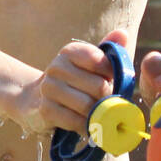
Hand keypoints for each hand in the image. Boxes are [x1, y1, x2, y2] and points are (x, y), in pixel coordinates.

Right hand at [14, 29, 131, 135]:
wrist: (37, 100)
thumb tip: (122, 33)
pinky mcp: (45, 110)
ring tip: (99, 115)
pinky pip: (76, 121)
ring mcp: (49, 88)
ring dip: (98, 115)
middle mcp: (57, 67)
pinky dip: (86, 126)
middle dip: (108, 99)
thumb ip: (109, 50)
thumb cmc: (75, 82)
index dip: (112, 75)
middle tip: (109, 103)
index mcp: (70, 51)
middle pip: (98, 87)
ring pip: (88, 106)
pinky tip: (87, 125)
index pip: (101, 61)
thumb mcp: (91, 64)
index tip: (110, 81)